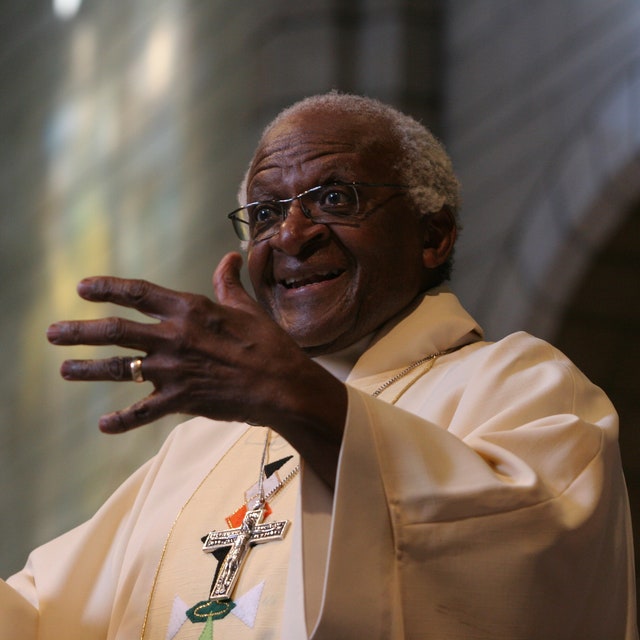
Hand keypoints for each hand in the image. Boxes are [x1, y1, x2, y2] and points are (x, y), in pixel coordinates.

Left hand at [47, 253, 346, 484]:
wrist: (283, 386)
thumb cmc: (268, 344)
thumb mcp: (247, 308)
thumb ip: (229, 283)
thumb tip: (228, 258)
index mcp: (190, 310)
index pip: (138, 293)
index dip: (107, 288)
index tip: (82, 288)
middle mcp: (174, 337)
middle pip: (116, 331)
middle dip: (79, 332)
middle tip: (53, 334)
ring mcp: (174, 370)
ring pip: (120, 368)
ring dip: (88, 369)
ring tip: (65, 369)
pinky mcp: (181, 400)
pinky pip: (143, 412)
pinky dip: (121, 421)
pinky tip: (103, 425)